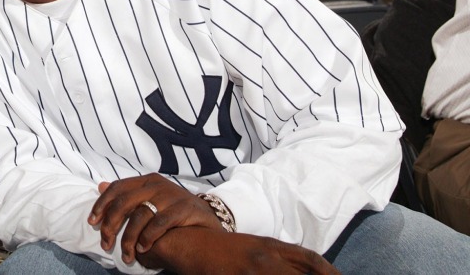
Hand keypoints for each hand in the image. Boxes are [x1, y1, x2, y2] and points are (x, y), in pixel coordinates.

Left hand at [88, 174, 222, 261]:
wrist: (206, 217)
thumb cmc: (173, 210)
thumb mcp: (149, 197)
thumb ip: (126, 193)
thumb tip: (101, 185)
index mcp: (146, 180)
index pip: (117, 188)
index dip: (101, 204)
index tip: (92, 222)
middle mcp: (156, 185)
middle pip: (124, 202)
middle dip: (110, 225)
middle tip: (105, 244)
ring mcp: (170, 195)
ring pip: (139, 215)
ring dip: (128, 238)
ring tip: (126, 254)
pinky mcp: (184, 208)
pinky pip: (159, 223)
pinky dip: (148, 237)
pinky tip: (143, 249)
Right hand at [138, 226, 339, 274]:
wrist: (183, 241)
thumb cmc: (216, 248)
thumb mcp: (250, 248)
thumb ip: (273, 257)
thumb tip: (297, 268)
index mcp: (269, 246)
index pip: (310, 259)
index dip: (330, 271)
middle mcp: (265, 257)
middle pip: (304, 272)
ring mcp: (252, 269)